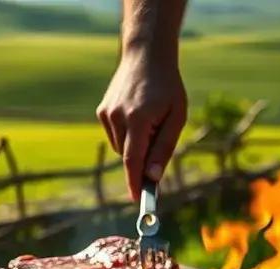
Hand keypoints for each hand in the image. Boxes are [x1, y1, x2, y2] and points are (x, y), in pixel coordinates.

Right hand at [97, 51, 187, 200]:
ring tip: (150, 120)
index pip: (133, 160)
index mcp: (139, 118)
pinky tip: (136, 113)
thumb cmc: (168, 87)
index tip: (137, 200)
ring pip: (122, 148)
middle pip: (128, 156)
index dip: (135, 183)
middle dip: (142, 160)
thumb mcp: (177, 116)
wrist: (146, 56)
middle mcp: (118, 117)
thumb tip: (153, 176)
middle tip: (159, 140)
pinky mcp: (102, 111)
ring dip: (135, 145)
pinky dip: (126, 134)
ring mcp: (107, 113)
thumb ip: (164, 147)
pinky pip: (115, 136)